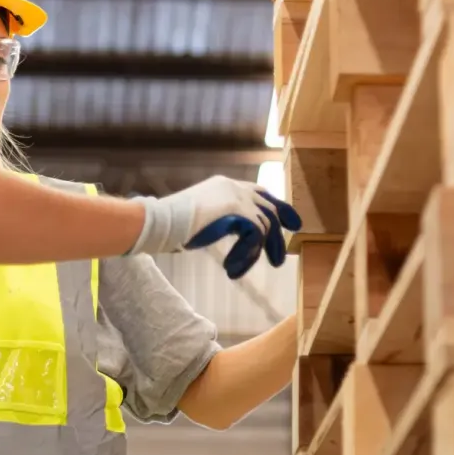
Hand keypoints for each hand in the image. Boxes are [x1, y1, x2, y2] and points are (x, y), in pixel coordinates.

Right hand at [129, 176, 302, 277]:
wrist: (161, 222)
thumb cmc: (173, 224)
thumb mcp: (205, 217)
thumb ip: (225, 219)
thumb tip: (239, 231)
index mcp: (226, 185)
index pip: (260, 192)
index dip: (278, 207)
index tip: (291, 224)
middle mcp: (234, 187)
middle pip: (269, 207)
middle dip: (278, 235)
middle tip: (280, 259)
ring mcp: (236, 196)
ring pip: (264, 225)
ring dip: (256, 253)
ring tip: (243, 269)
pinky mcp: (236, 209)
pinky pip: (256, 234)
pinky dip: (247, 254)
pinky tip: (232, 268)